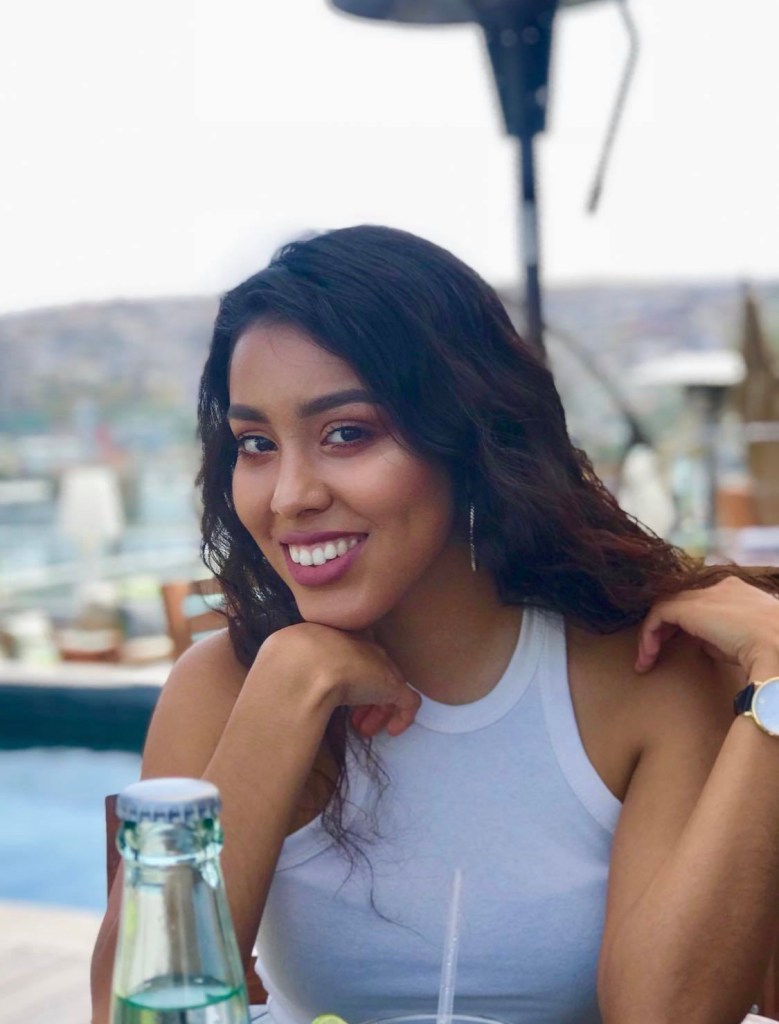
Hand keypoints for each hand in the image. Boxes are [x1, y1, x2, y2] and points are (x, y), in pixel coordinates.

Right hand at [257, 622, 419, 736]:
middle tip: (356, 722)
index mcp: (339, 639)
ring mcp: (380, 667)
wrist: (307, 664)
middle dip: (365, 697)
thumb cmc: (292, 662)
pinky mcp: (394, 686)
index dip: (349, 679)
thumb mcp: (290, 663)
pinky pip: (408, 702)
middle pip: (373, 671)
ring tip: (366, 730)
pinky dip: (403, 718)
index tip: (340, 701)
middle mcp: (363, 649)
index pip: (353, 656)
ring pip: (390, 687)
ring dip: (378, 711)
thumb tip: (283, 687)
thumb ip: (297, 670)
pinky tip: (392, 732)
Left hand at [636, 577, 778, 680]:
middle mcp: (717, 587)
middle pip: (679, 602)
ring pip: (666, 607)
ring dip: (652, 634)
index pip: (699, 601)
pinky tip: (648, 656)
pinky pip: (658, 615)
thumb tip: (701, 643)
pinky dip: (649, 634)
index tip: (675, 645)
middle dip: (664, 629)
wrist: (778, 646)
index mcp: (734, 591)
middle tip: (652, 653)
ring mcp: (702, 594)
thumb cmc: (768, 650)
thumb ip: (719, 638)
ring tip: (646, 660)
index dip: (683, 623)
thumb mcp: (741, 642)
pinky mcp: (689, 606)